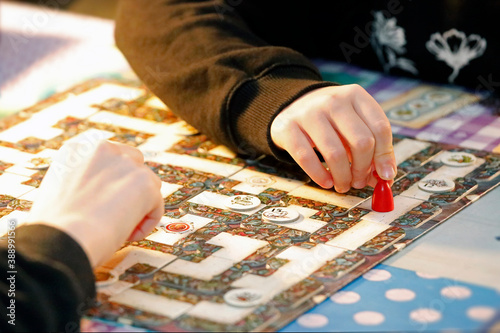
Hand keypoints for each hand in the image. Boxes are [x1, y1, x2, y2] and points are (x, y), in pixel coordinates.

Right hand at [26, 140, 163, 267]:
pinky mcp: (145, 182)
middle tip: (119, 214)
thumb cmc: (55, 227)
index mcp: (79, 149)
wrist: (62, 238)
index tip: (104, 203)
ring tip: (119, 230)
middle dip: (132, 188)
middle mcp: (105, 149)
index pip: (110, 158)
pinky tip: (127, 235)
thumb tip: (95, 195)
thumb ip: (79, 183)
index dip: (112, 182)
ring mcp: (127, 164)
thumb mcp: (56, 193)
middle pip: (135, 165)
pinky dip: (146, 223)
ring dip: (139, 208)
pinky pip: (156, 205)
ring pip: (149, 186)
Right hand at [270, 84, 395, 191]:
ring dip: (343, 177)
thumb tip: (385, 177)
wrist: (292, 105)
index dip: (385, 156)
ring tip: (342, 185)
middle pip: (361, 143)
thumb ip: (371, 147)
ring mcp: (309, 112)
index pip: (380, 128)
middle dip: (363, 169)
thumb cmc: (330, 120)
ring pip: (335, 154)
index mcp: (355, 95)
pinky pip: (307, 158)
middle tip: (359, 182)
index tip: (385, 176)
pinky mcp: (288, 127)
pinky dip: (320, 176)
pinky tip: (327, 182)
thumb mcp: (352, 124)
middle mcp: (333, 101)